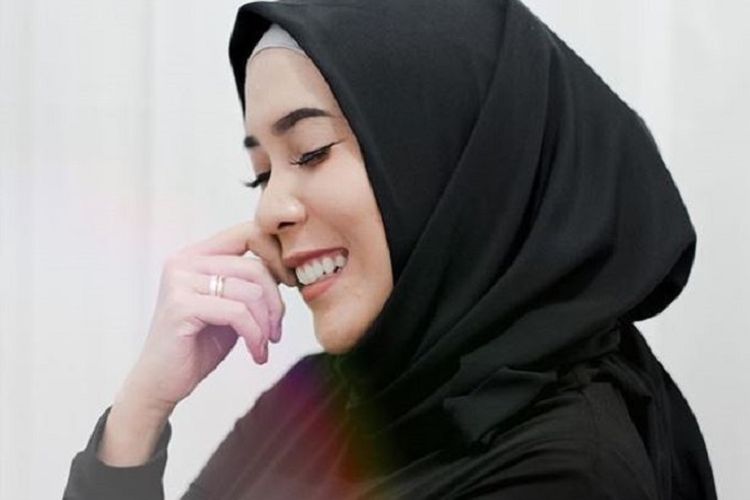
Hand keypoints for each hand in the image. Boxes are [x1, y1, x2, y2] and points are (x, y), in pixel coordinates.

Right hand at [121, 220, 296, 412]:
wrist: (162, 383)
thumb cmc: (199, 344)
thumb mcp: (230, 305)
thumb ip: (249, 282)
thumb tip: (286, 266)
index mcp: (196, 255)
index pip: (248, 233)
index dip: (277, 256)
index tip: (290, 285)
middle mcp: (184, 261)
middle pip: (254, 267)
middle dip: (275, 303)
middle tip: (275, 331)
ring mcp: (179, 282)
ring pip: (250, 292)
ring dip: (266, 325)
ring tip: (264, 345)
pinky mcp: (181, 306)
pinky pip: (237, 313)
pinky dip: (255, 336)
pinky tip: (256, 354)